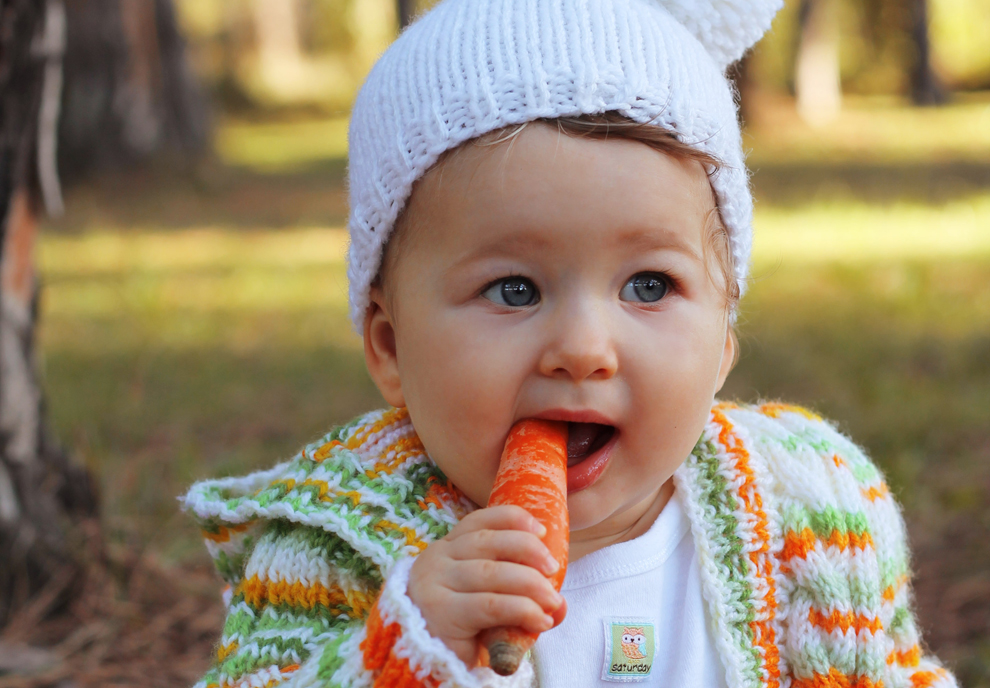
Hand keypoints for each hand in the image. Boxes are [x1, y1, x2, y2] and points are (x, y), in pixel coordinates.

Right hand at [407, 504, 567, 667]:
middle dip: (528, 551)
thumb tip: (561, 604)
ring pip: (491, 573)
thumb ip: (522, 598)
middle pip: (488, 543)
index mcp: (445, 549)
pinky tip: (540, 620)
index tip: (541, 530)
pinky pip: (490, 605)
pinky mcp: (441, 614)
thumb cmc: (462, 629)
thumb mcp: (490, 605)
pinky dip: (522, 609)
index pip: (477, 522)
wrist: (427, 664)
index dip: (511, 519)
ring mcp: (435, 586)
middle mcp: (436, 561)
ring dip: (530, 584)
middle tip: (552, 569)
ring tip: (552, 600)